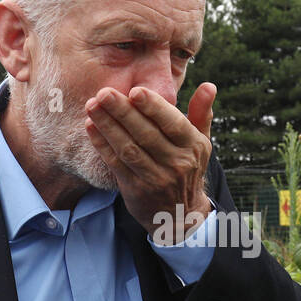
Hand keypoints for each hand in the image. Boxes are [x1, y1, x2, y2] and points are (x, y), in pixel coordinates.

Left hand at [83, 82, 215, 238]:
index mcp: (193, 146)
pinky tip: (91, 126)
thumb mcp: (201, 142)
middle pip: (146, 134)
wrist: (180, 214)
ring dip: (108, 126)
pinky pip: (116, 163)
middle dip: (123, 112)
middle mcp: (176, 163)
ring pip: (129, 148)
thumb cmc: (188, 167)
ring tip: (92, 106)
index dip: (154, 107)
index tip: (135, 91)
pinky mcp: (135, 189)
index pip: (173, 123)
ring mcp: (155, 178)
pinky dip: (102, 144)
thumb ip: (201, 113)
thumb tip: (209, 85)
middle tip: (104, 93)